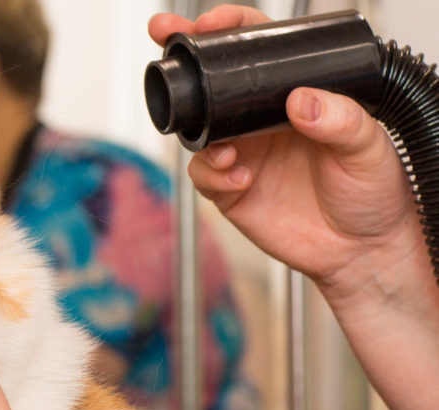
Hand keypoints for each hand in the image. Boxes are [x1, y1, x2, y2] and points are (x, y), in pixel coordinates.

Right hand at [148, 5, 418, 302]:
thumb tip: (302, 100)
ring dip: (202, 135)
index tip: (214, 24)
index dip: (230, 32)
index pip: (257, 54)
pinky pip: (204, 175)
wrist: (362, 251)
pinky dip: (214, 175)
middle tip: (169, 42)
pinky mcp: (230, 190)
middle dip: (185, 64)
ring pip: (198, 132)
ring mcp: (243, 155)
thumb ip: (340, 120)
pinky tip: (241, 179)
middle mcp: (262, 124)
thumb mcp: (368, 148)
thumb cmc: (373, 194)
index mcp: (295, 99)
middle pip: (212, 86)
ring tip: (226, 151)